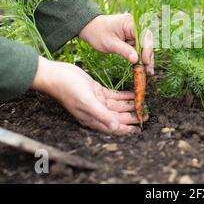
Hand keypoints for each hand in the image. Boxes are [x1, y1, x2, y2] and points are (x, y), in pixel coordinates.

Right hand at [32, 57, 147, 133]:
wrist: (56, 75)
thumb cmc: (68, 90)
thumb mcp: (87, 103)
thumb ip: (102, 115)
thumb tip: (115, 127)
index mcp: (93, 118)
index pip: (114, 127)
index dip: (127, 128)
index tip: (139, 128)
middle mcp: (96, 111)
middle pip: (118, 116)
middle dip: (132, 116)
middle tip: (146, 114)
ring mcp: (97, 101)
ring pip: (117, 106)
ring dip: (130, 105)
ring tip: (143, 104)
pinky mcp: (97, 91)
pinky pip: (114, 96)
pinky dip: (123, 95)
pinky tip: (133, 94)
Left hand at [79, 14, 153, 74]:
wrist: (89, 28)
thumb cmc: (97, 33)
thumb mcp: (109, 43)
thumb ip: (124, 51)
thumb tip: (136, 60)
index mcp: (130, 23)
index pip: (145, 35)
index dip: (147, 49)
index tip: (145, 61)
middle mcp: (135, 26)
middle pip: (147, 42)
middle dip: (148, 56)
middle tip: (149, 71)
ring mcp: (134, 33)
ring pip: (144, 47)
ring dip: (146, 59)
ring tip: (147, 72)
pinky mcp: (131, 38)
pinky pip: (139, 49)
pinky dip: (140, 58)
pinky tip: (141, 68)